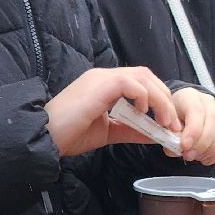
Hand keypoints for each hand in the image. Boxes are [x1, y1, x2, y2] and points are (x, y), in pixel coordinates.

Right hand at [45, 67, 180, 157]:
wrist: (42, 138)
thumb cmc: (69, 135)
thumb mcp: (109, 132)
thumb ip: (133, 130)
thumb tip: (159, 134)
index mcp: (106, 84)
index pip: (142, 81)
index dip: (160, 99)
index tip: (169, 123)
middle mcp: (104, 76)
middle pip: (147, 76)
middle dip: (165, 99)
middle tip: (172, 123)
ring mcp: (100, 78)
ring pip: (143, 77)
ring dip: (159, 100)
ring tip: (163, 121)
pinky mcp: (98, 86)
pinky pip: (130, 83)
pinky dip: (142, 96)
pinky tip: (142, 113)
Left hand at [170, 88, 214, 165]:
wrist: (182, 117)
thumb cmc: (173, 121)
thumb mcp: (165, 126)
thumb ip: (168, 136)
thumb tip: (174, 148)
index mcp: (189, 97)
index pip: (197, 110)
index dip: (193, 130)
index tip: (184, 146)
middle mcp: (209, 102)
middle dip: (203, 142)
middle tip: (189, 156)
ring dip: (214, 148)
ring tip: (198, 158)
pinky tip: (207, 158)